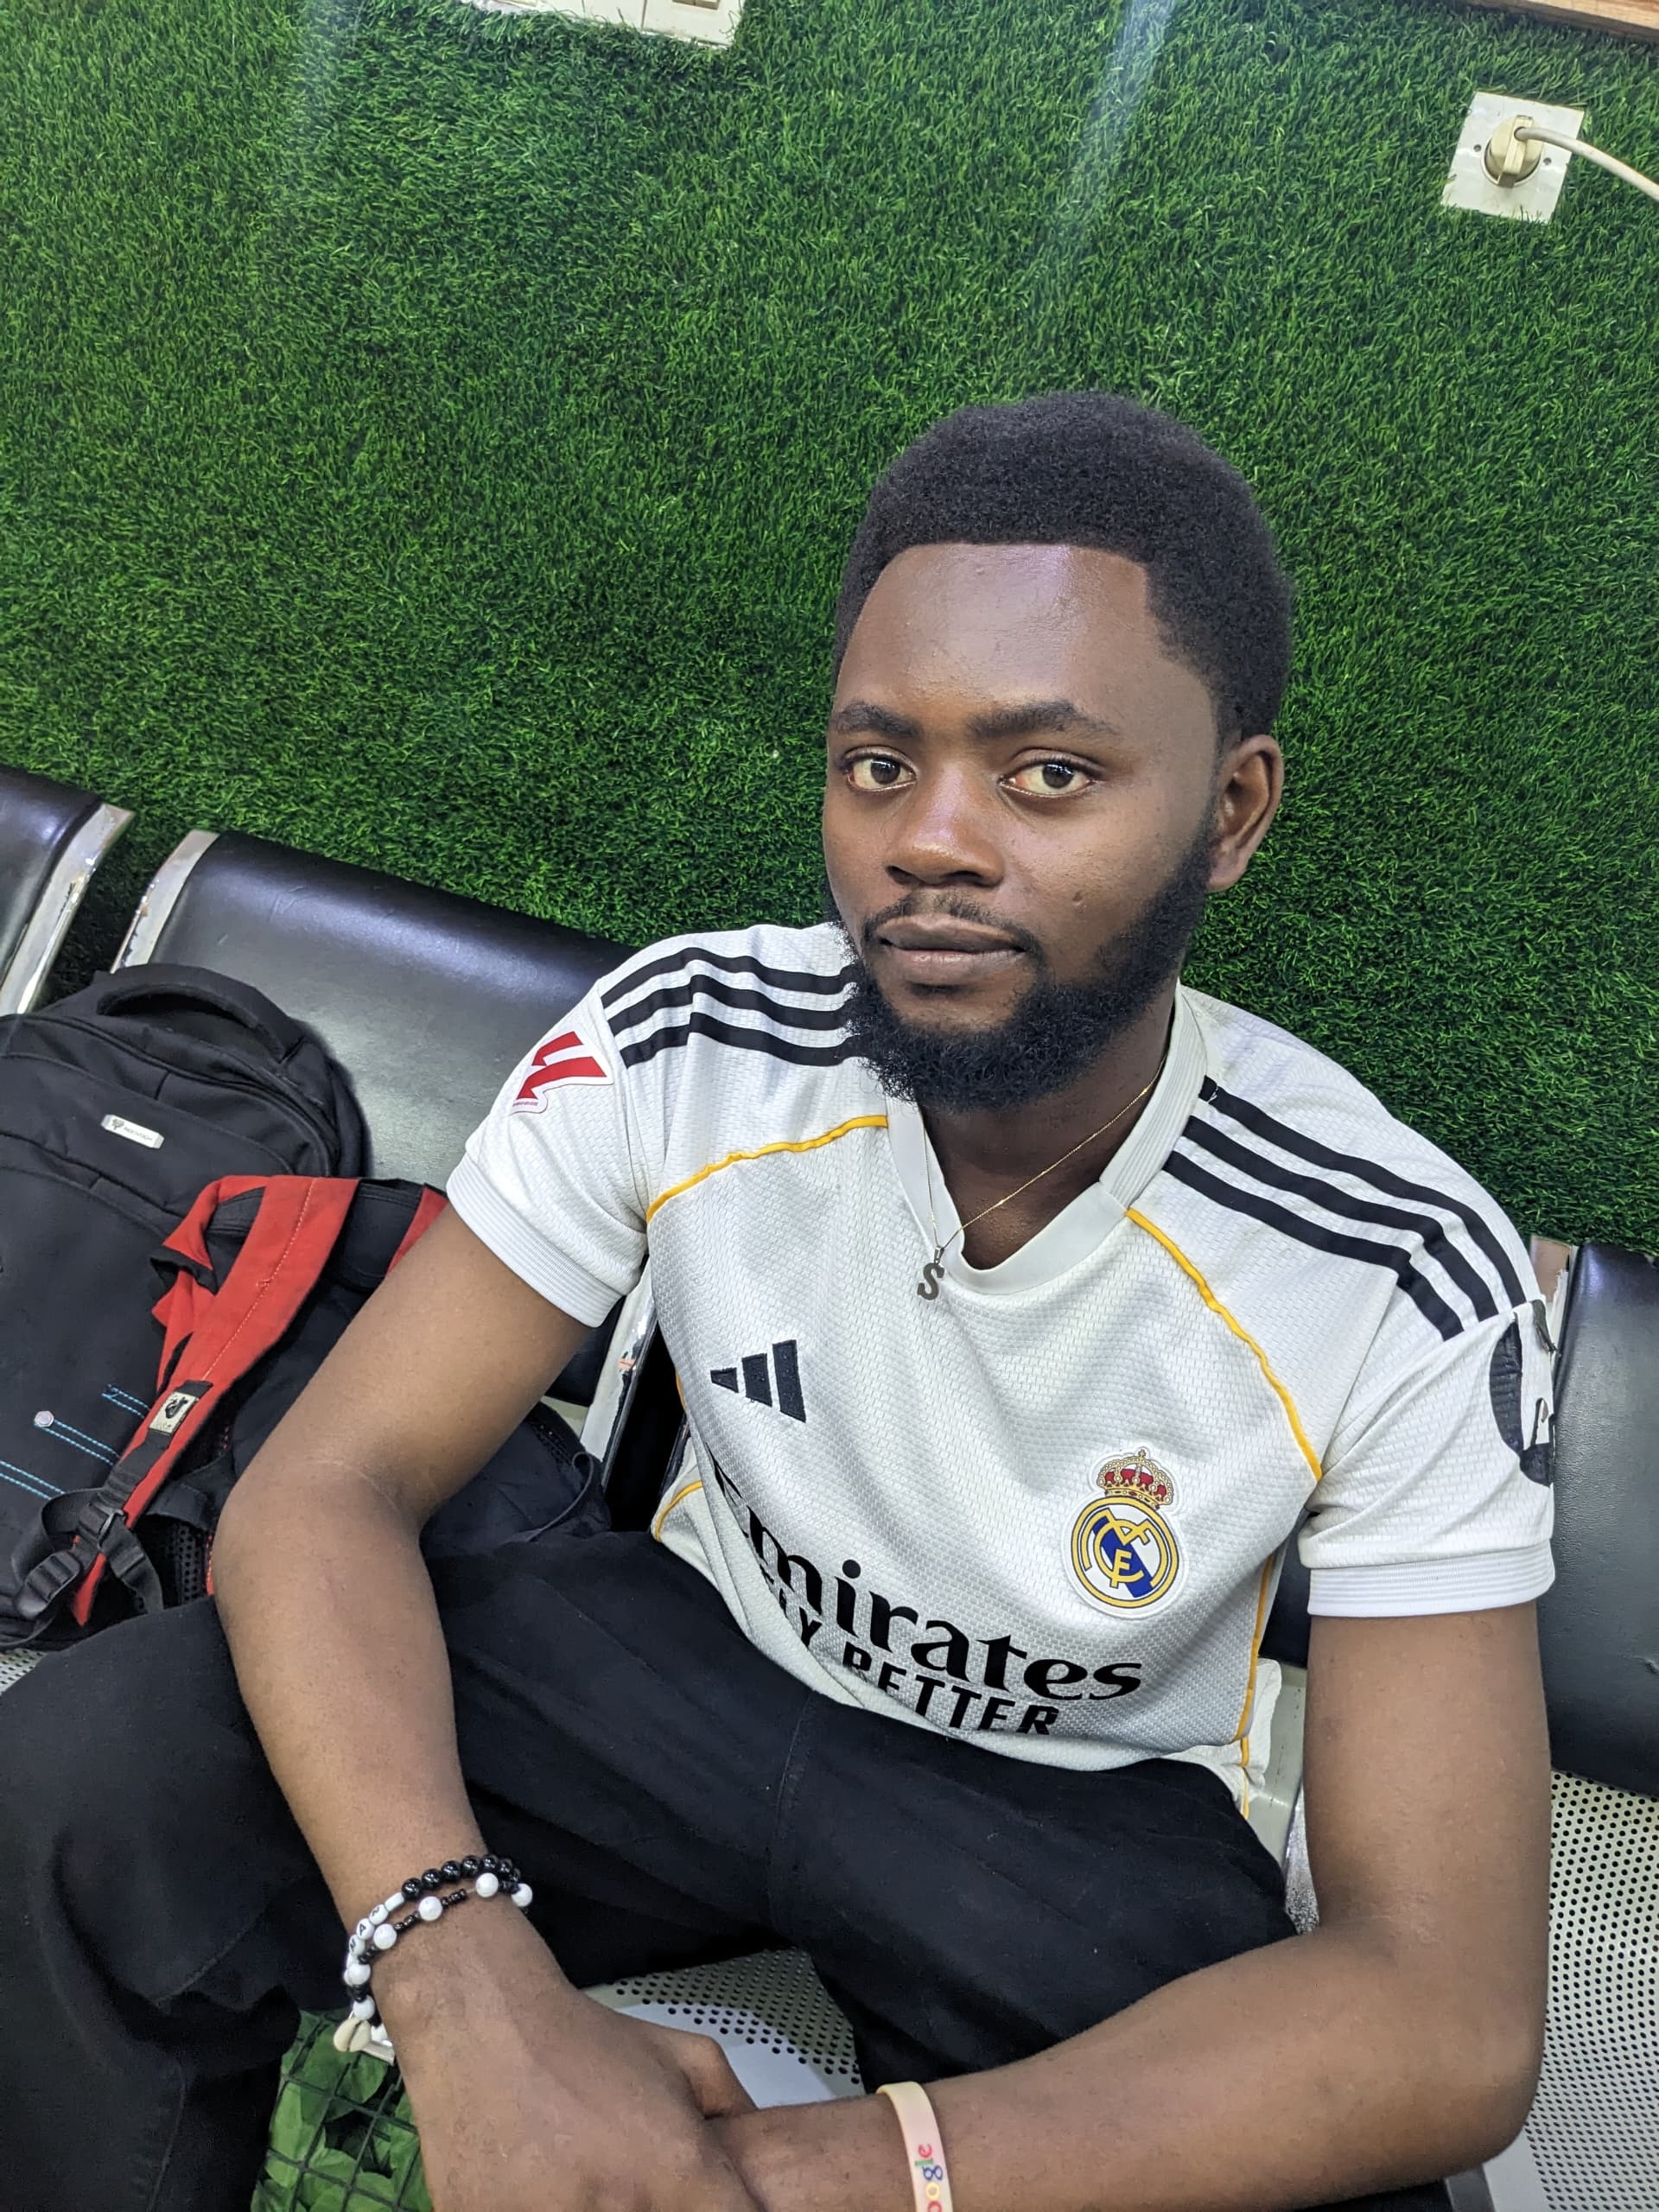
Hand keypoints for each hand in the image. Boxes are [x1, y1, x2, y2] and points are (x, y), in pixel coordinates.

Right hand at [380, 1905, 761, 2211]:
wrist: (481, 2022)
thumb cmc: (585, 2041)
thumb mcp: (684, 2057)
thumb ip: (734, 2111)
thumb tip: (766, 2156)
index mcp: (677, 2172)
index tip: (704, 2205)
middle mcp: (621, 2209)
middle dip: (650, 2211)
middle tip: (626, 2180)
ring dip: (590, 2210)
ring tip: (576, 2177)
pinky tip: (537, 2185)